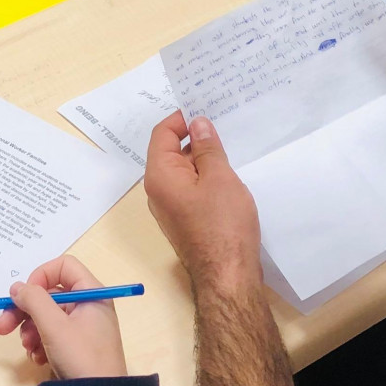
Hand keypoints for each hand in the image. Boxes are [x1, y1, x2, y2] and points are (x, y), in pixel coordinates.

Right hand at [0, 254, 128, 378]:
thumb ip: (33, 300)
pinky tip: (37, 358)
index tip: (25, 295)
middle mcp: (88, 306)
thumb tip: (16, 287)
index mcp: (92, 293)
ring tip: (28, 348)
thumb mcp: (54, 325)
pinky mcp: (76, 346)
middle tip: (2, 326)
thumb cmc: (81, 356)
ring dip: (31, 330)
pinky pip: (52, 334)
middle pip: (49, 294)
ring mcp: (83, 327)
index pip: (63, 266)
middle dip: (24, 310)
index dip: (41, 276)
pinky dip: (40, 343)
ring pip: (47, 316)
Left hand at [144, 111, 261, 294]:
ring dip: (201, 158)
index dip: (182, 118)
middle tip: (222, 125)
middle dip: (193, 137)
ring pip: (182, 171)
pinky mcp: (184, 220)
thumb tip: (198, 124)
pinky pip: (189, 188)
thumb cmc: (223, 224)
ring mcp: (170, 207)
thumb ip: (207, 148)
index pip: (162, 134)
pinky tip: (226, 175)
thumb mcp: (219, 177)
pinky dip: (204, 177)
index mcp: (159, 175)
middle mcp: (158, 190)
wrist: (228, 276)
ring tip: (228, 148)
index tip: (206, 110)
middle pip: (170, 151)